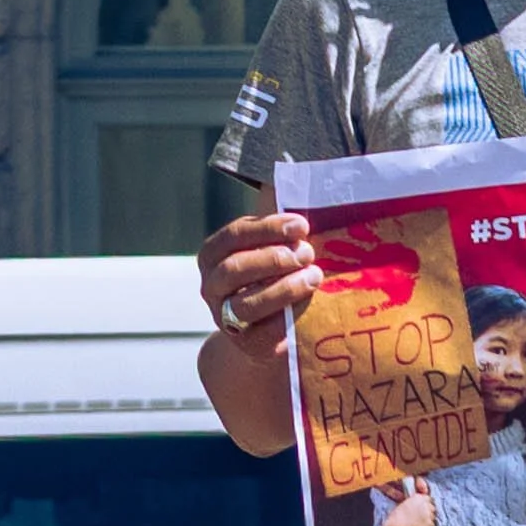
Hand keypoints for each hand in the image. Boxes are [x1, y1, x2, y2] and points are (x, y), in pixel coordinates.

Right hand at [197, 211, 323, 361]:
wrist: (268, 325)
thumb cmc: (274, 271)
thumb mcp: (273, 243)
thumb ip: (280, 222)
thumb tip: (295, 182)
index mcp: (214, 254)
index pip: (234, 235)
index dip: (268, 229)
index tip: (302, 226)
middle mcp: (212, 285)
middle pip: (234, 269)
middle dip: (274, 259)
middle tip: (307, 253)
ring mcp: (224, 316)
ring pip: (245, 304)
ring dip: (284, 289)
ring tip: (314, 277)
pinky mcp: (245, 343)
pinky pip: (263, 333)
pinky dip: (287, 318)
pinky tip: (308, 305)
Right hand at [378, 477, 436, 525]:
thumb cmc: (395, 520)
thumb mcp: (403, 505)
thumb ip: (413, 503)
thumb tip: (419, 506)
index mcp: (417, 497)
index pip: (428, 499)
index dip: (425, 505)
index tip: (422, 510)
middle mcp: (424, 503)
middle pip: (432, 507)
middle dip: (428, 513)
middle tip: (420, 519)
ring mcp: (428, 513)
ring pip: (432, 517)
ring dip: (428, 521)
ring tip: (418, 525)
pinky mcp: (430, 523)